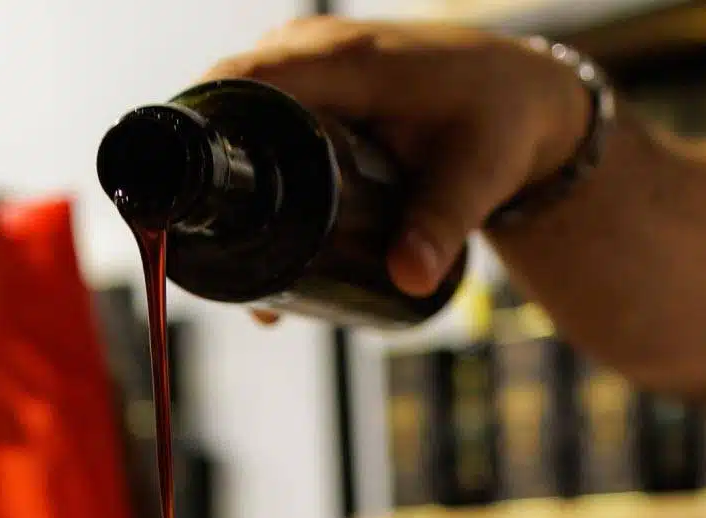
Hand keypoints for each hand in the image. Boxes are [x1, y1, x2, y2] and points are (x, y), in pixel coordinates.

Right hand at [207, 18, 592, 297]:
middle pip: (224, 101)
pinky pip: (258, 109)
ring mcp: (306, 61)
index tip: (184, 202)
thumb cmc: (501, 126)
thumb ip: (442, 228)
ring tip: (224, 250)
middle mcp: (312, 50)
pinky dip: (245, 154)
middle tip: (205, 250)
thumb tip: (409, 280)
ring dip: (224, 168)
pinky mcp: (311, 82)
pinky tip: (243, 218)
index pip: (241, 83)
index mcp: (342, 63)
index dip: (201, 135)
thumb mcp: (478, 178)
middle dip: (208, 172)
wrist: (522, 96)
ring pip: (237, 109)